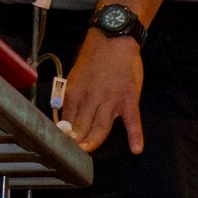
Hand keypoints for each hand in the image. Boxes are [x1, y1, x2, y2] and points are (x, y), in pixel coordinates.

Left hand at [61, 30, 144, 153]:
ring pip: (101, 127)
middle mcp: (90, 98)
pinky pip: (132, 121)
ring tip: (88, 155)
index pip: (67, 120)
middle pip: (81, 126)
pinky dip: (135, 136)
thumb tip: (65, 117)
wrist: (113, 40)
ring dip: (93, 142)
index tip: (61, 146)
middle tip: (72, 156)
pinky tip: (136, 149)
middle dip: (76, 143)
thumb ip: (71, 97)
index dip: (64, 135)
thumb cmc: (93, 58)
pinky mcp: (129, 99)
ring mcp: (111, 100)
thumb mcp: (75, 76)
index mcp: (74, 93)